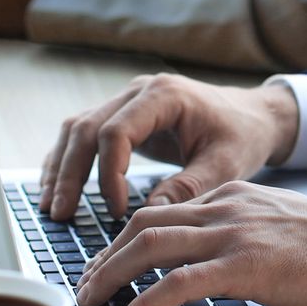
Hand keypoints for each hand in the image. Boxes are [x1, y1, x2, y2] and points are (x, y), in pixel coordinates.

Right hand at [39, 74, 299, 220]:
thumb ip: (188, 188)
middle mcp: (139, 90)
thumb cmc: (242, 137)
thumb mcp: (225, 165)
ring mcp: (128, 99)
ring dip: (61, 167)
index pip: (117, 131)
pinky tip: (58, 189)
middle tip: (62, 214)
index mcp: (165, 95)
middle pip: (87, 127)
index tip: (119, 211)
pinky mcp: (124, 115)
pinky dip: (68, 160)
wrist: (254, 116)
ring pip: (78, 128)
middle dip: (70, 173)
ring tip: (52, 208)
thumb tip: (148, 215)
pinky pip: (84, 133)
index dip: (110, 173)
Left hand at [76, 181, 306, 305]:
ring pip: (151, 245)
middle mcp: (225, 207)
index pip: (162, 209)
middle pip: (143, 222)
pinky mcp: (245, 264)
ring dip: (111, 273)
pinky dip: (147, 300)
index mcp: (232, 195)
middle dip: (104, 254)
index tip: (107, 261)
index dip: (125, 236)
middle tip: (85, 284)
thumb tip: (207, 265)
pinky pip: (180, 281)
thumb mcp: (275, 224)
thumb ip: (239, 233)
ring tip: (92, 300)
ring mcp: (233, 233)